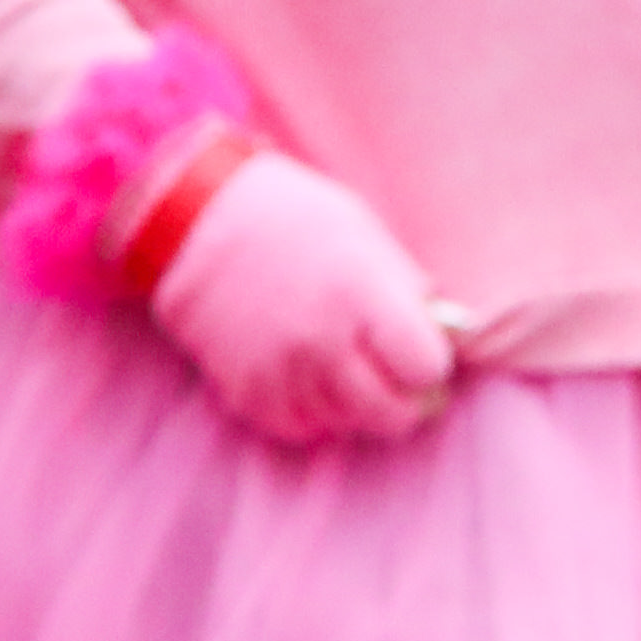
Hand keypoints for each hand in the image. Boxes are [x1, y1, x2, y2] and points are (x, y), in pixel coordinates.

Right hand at [149, 151, 457, 445]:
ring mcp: (279, 368)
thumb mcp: (365, 236)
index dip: (427, 362)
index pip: (428, 369)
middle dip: (399, 398)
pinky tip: (301, 376)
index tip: (413, 348)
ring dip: (350, 404)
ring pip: (342, 424)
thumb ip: (407, 293)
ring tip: (338, 368)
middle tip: (387, 375)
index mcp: (362, 296)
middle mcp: (323, 340)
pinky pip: (292, 427)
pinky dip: (304, 411)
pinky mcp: (241, 386)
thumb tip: (447, 337)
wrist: (193, 213)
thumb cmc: (292, 216)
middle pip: (390, 413)